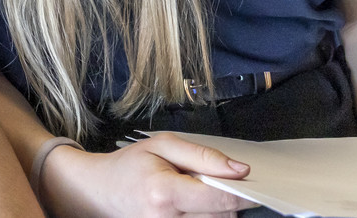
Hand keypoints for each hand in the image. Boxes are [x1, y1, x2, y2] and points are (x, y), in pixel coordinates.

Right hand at [41, 133, 250, 217]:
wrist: (101, 190)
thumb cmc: (131, 164)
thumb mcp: (163, 146)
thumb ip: (203, 156)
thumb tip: (240, 170)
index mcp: (165, 192)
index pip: (220, 199)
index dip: (243, 193)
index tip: (255, 185)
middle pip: (222, 216)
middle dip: (227, 199)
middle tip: (212, 181)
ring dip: (216, 210)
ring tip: (197, 193)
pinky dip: (206, 217)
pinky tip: (194, 206)